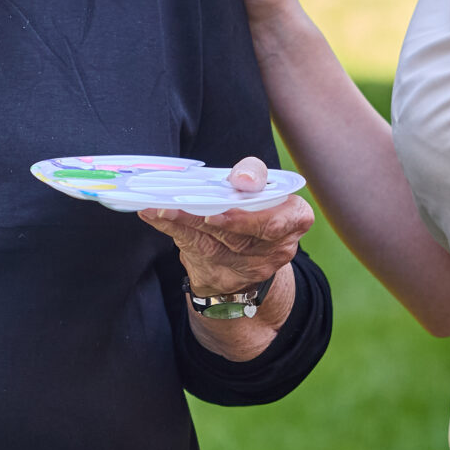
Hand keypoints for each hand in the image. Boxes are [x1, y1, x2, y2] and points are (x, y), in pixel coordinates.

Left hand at [137, 156, 312, 305]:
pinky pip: (197, 252)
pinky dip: (174, 230)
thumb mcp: (259, 185)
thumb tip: (243, 179)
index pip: (282, 218)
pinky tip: (154, 216)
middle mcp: (279, 248)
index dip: (252, 216)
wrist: (246, 252)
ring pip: (215, 246)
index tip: (223, 209)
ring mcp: (252, 268)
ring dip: (185, 224)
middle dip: (209, 221)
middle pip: (242, 236)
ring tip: (162, 208)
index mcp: (295, 218)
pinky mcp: (226, 276)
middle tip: (181, 207)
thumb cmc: (254, 208)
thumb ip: (253, 174)